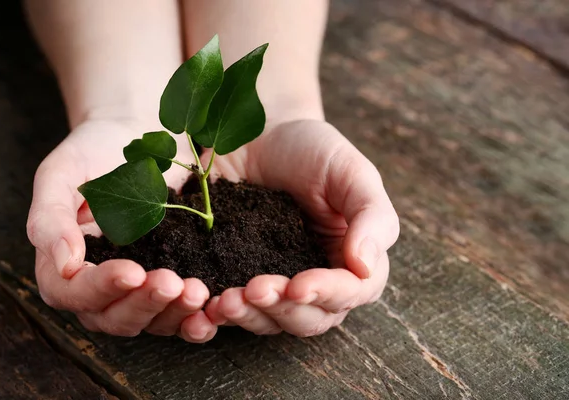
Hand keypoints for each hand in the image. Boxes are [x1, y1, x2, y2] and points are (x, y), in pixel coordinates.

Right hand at [27, 118, 217, 342]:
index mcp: (62, 265)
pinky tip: (214, 302)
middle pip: (113, 317)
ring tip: (198, 292)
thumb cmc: (94, 151)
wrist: (138, 137)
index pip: (73, 293)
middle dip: (144, 303)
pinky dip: (196, 314)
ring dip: (173, 313)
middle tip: (173, 283)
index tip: (132, 271)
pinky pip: (179, 311)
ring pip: (149, 321)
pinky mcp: (169, 283)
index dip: (101, 288)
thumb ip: (50, 216)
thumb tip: (65, 266)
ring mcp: (135, 289)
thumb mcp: (61, 172)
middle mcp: (98, 286)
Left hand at [204, 119, 398, 336]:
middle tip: (254, 290)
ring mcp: (275, 282)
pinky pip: (232, 308)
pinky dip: (218, 315)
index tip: (299, 285)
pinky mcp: (238, 276)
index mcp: (350, 258)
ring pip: (269, 321)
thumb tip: (365, 268)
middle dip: (281, 309)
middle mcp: (316, 279)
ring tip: (224, 301)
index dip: (327, 294)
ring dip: (248, 317)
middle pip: (308, 318)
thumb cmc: (312, 149)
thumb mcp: (352, 171)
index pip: (350, 292)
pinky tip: (204, 307)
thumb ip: (371, 216)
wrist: (257, 133)